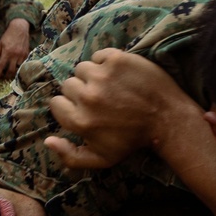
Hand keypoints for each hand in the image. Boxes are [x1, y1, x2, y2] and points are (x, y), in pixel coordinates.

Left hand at [0, 18, 31, 80]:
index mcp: (7, 52)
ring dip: (13, 71)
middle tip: (3, 78)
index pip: (1, 66)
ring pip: (18, 68)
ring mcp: (22, 55)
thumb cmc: (8, 35)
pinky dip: (18, 66)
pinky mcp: (26, 54)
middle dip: (6, 76)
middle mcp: (15, 55)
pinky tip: (15, 67)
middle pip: (11, 70)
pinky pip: (23, 64)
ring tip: (9, 74)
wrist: (19, 28)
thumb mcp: (0, 44)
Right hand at [45, 48, 191, 168]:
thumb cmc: (133, 141)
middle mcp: (88, 98)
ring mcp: (102, 76)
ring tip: (111, 86)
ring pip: (82, 69)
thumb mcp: (102, 159)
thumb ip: (71, 156)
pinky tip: (119, 75)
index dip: (70, 106)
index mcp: (80, 122)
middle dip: (81, 91)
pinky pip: (99, 56)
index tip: (86, 109)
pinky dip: (106, 63)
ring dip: (93, 76)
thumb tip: (47, 141)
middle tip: (102, 99)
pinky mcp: (117, 60)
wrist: (167, 119)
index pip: (56, 104)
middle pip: (68, 85)